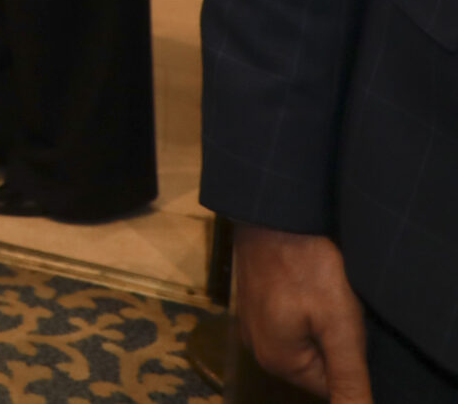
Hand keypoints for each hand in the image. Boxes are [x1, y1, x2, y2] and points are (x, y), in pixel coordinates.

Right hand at [233, 225, 371, 400]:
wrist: (271, 214)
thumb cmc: (307, 266)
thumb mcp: (340, 325)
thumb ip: (348, 378)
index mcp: (278, 361)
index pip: (331, 385)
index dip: (348, 356)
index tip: (345, 322)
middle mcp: (258, 349)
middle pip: (315, 363)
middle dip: (332, 340)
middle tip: (334, 304)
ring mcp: (251, 325)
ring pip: (302, 341)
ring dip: (318, 323)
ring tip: (320, 291)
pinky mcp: (251, 304)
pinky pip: (287, 322)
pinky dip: (301, 308)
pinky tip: (306, 283)